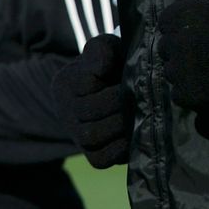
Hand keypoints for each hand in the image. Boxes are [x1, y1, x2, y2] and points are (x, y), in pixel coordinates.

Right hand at [52, 34, 131, 167]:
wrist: (116, 91)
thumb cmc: (112, 66)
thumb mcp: (106, 49)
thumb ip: (101, 51)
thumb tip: (104, 65)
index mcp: (67, 84)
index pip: (84, 84)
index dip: (108, 82)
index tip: (128, 77)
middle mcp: (67, 113)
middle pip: (87, 111)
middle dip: (117, 103)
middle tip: (141, 97)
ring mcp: (78, 136)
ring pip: (91, 135)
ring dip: (119, 124)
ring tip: (141, 113)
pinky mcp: (95, 155)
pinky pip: (100, 159)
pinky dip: (119, 149)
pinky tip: (138, 134)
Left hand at [157, 0, 208, 114]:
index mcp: (180, 16)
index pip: (165, 22)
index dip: (178, 27)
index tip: (193, 33)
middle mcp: (173, 42)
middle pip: (166, 48)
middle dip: (179, 50)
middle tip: (201, 54)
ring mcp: (177, 71)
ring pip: (171, 71)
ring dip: (184, 71)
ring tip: (208, 72)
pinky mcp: (185, 94)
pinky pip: (180, 93)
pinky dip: (192, 92)